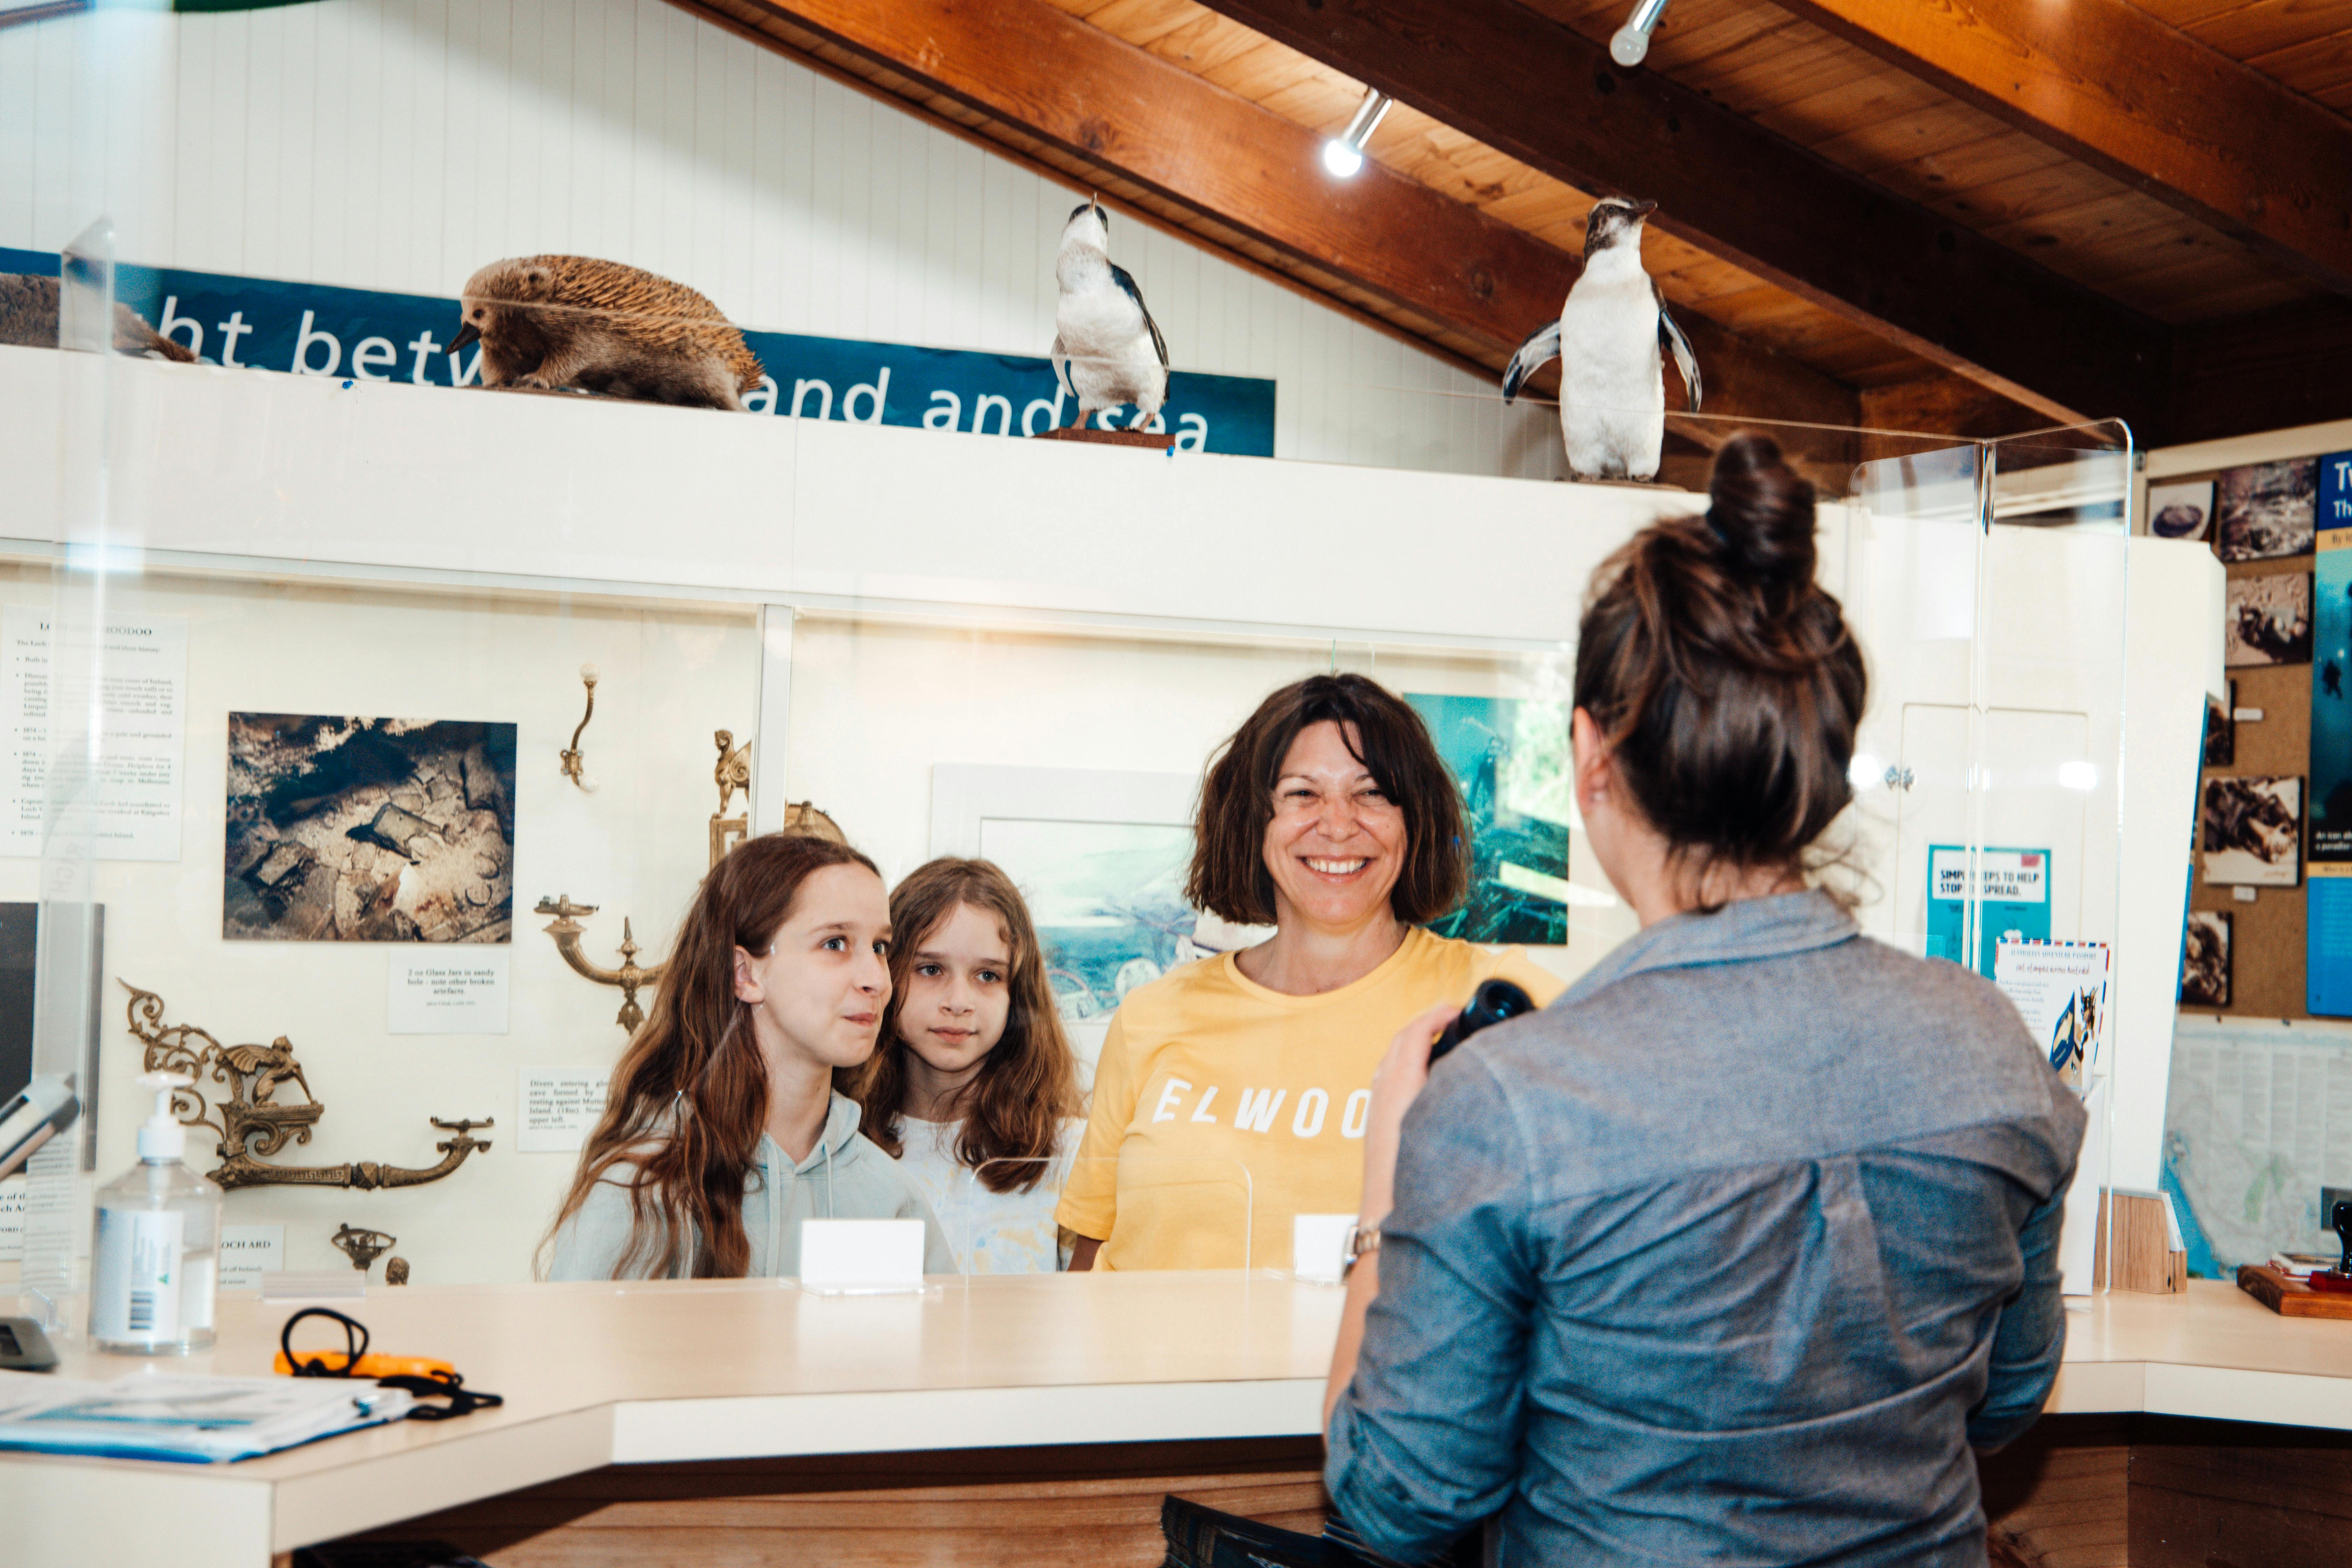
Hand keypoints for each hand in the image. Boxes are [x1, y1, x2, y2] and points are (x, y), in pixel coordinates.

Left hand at [1358, 1002, 1453, 1226]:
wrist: (1389, 1220)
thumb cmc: (1420, 1182)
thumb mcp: (1446, 1127)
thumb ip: (1462, 1094)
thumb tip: (1482, 1072)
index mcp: (1401, 1085)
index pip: (1415, 1033)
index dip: (1437, 1015)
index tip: (1457, 1010)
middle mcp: (1384, 1091)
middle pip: (1401, 1040)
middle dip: (1425, 1023)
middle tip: (1451, 1019)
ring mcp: (1376, 1106)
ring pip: (1391, 1058)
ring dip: (1412, 1042)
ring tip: (1439, 1040)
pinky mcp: (1376, 1122)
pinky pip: (1386, 1077)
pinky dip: (1403, 1063)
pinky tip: (1420, 1074)